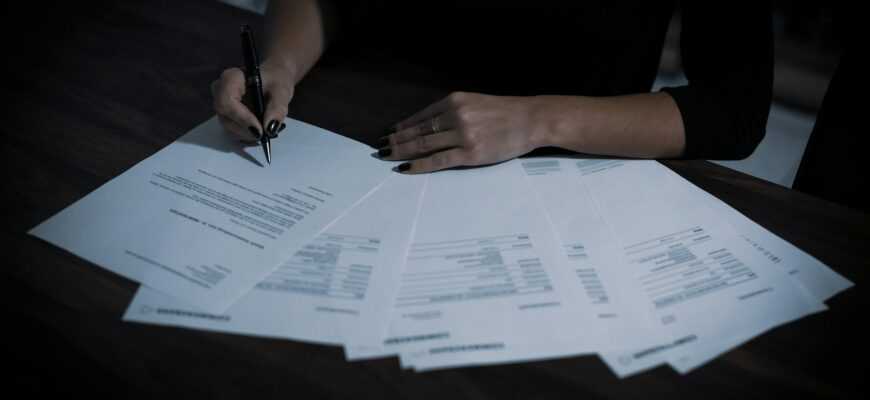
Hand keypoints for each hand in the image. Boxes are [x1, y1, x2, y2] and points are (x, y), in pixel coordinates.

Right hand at [211, 62, 294, 142]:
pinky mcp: (226, 115)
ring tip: (265, 133)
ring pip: (227, 126)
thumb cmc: (276, 80)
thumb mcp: (282, 91)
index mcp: (231, 78)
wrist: (273, 81)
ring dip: (246, 134)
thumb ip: (277, 108)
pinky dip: (246, 135)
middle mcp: (220, 91)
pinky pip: (231, 130)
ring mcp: (221, 104)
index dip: (242, 118)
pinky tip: (259, 133)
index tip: (259, 130)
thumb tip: (269, 129)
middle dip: (245, 129)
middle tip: (264, 135)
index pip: (227, 101)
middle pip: (225, 116)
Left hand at [378, 92, 547, 172]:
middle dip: (396, 140)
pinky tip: (406, 168)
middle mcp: (455, 115)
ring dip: (402, 152)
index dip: (401, 126)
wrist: (531, 120)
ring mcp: (463, 135)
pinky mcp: (470, 153)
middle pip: (417, 131)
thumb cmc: (505, 112)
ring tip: (387, 157)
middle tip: (379, 148)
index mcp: (454, 100)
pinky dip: (419, 165)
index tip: (388, 133)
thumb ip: (452, 111)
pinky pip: (438, 160)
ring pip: (423, 145)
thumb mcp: (475, 102)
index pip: (420, 116)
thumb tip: (426, 126)